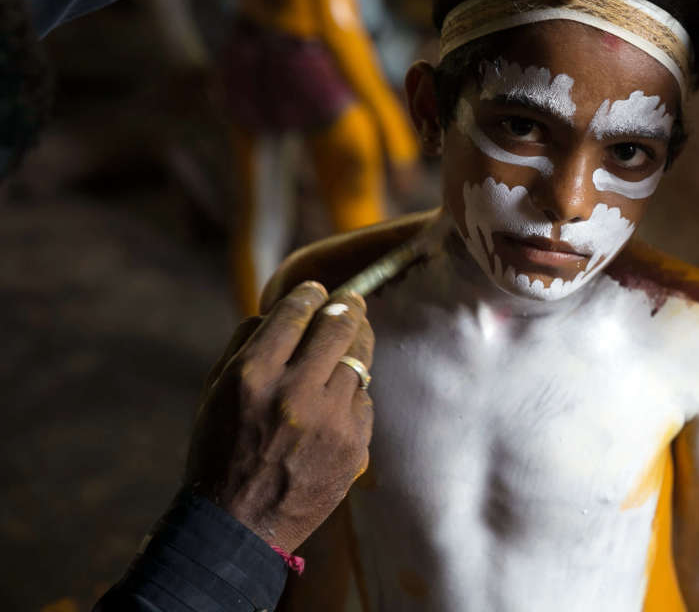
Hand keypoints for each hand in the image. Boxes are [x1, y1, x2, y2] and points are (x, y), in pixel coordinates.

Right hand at [184, 281, 373, 552]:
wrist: (238, 527)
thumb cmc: (221, 452)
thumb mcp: (215, 393)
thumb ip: (246, 345)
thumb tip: (280, 309)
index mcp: (253, 375)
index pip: (295, 313)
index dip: (310, 295)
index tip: (318, 291)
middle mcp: (295, 393)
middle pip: (338, 327)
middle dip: (347, 307)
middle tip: (351, 301)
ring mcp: (330, 421)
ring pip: (358, 362)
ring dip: (354, 348)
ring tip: (354, 337)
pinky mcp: (355, 445)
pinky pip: (363, 401)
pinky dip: (352, 396)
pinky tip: (339, 400)